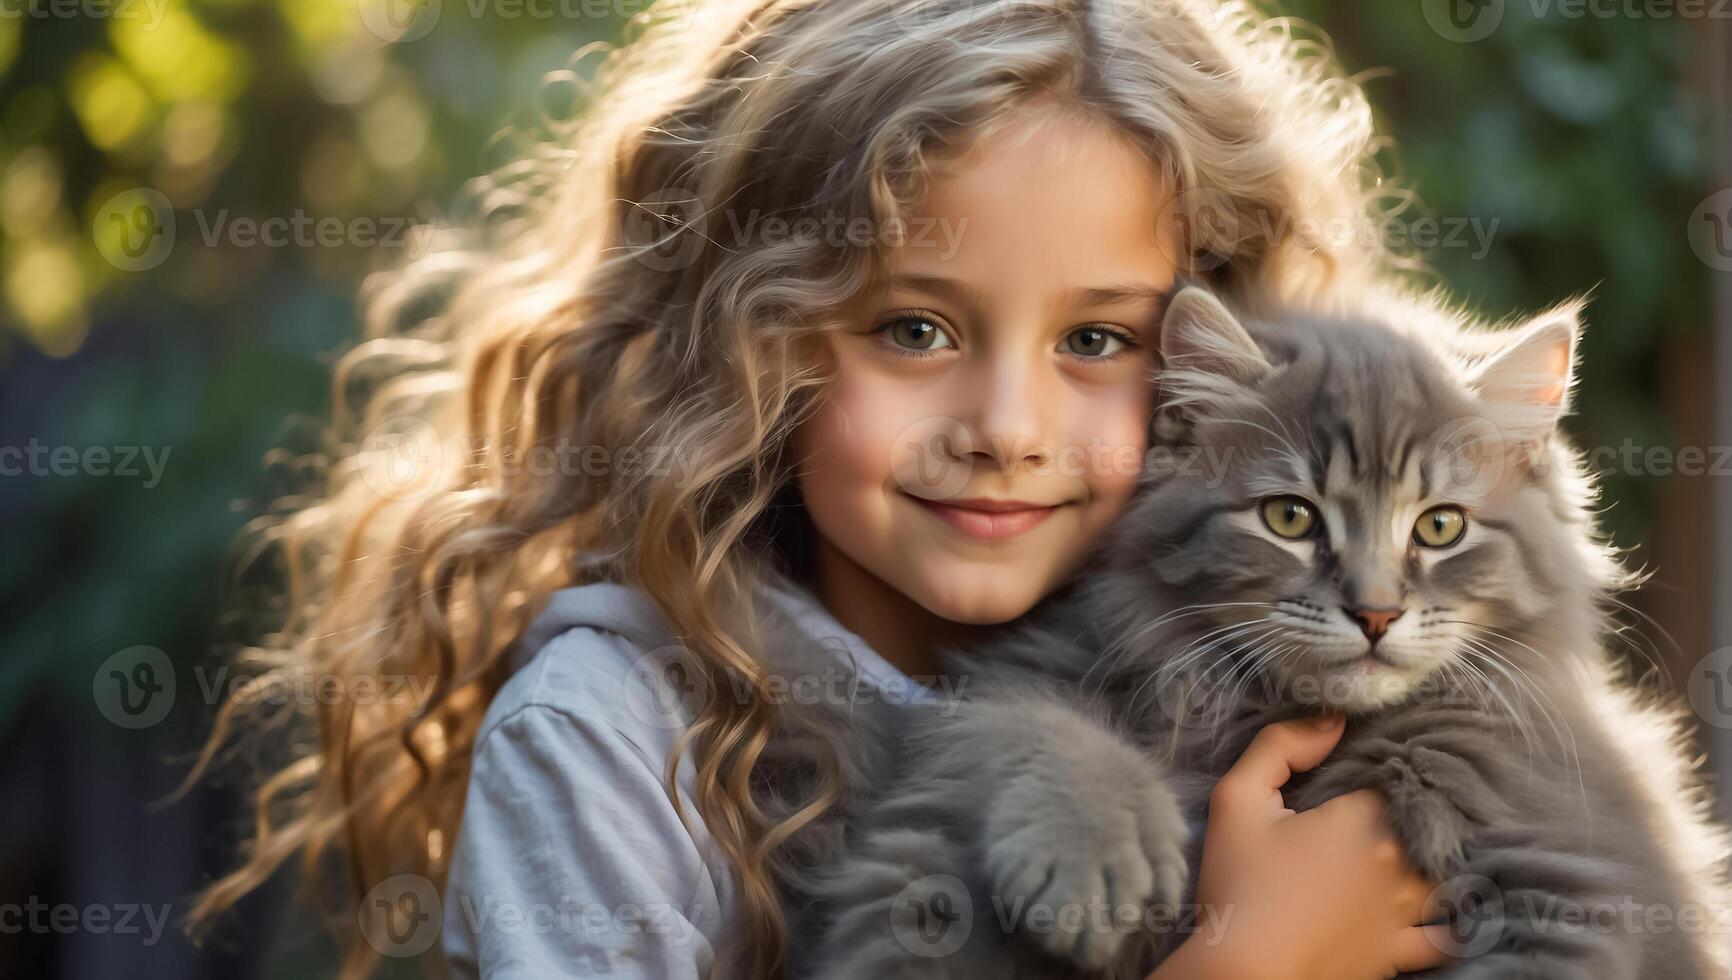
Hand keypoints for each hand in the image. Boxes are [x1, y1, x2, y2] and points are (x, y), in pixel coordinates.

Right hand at [1151, 715, 1451, 979]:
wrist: (1244, 972)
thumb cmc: (1238, 884)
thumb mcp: (1237, 798)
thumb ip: (1280, 745)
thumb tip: (1332, 719)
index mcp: (1365, 818)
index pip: (1397, 773)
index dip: (1383, 766)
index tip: (1365, 768)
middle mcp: (1398, 861)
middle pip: (1427, 819)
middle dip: (1414, 807)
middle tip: (1390, 802)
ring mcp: (1405, 911)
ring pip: (1445, 872)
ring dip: (1438, 856)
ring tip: (1424, 844)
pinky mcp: (1399, 951)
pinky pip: (1445, 934)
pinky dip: (1451, 918)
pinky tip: (1447, 909)